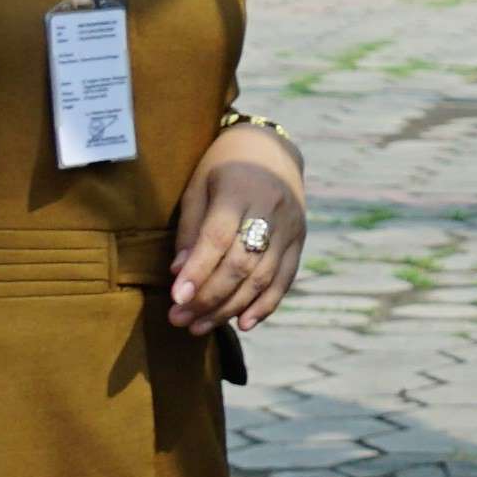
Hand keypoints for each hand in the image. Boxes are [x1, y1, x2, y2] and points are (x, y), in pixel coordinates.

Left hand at [169, 124, 307, 333]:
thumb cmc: (222, 166)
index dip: (198, 270)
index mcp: (240, 189)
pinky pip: (285, 278)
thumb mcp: (198, 185)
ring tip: (200, 327)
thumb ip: (190, 228)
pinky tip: (243, 323)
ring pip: (263, 276)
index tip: (177, 298)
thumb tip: (179, 274)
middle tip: (180, 320)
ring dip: (231, 307)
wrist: (270, 149)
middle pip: (242, 263)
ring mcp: (291, 226)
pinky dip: (266, 305)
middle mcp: (271, 208)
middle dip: (210, 297)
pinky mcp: (300, 239)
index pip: (219, 237)